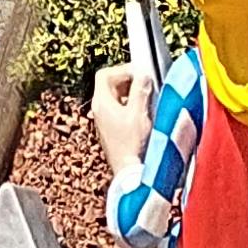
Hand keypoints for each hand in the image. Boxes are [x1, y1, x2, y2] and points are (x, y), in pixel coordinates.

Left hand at [89, 60, 155, 189]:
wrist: (132, 177)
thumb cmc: (134, 147)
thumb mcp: (139, 114)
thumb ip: (141, 91)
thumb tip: (143, 74)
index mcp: (101, 103)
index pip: (105, 75)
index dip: (122, 70)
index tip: (140, 73)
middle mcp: (100, 111)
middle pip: (110, 85)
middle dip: (128, 81)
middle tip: (145, 84)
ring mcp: (105, 123)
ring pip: (116, 99)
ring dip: (131, 95)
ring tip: (148, 99)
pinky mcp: (114, 133)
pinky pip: (120, 112)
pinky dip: (131, 108)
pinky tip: (145, 115)